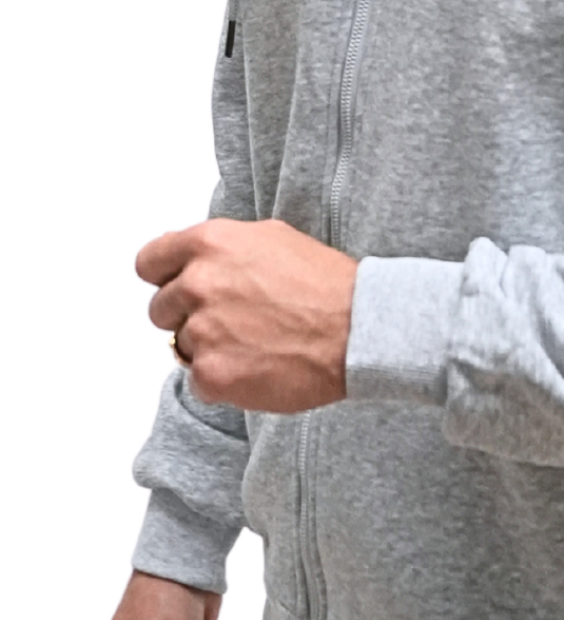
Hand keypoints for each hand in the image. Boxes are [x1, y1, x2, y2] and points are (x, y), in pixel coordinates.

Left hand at [137, 217, 356, 411]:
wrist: (358, 329)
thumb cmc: (324, 284)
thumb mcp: (271, 238)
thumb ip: (220, 249)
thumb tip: (190, 261)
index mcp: (209, 244)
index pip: (149, 262)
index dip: (165, 277)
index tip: (178, 288)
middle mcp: (197, 284)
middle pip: (160, 309)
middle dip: (190, 316)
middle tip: (234, 320)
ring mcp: (202, 331)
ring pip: (182, 346)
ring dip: (210, 348)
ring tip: (255, 343)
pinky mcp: (211, 375)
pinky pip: (198, 381)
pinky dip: (224, 379)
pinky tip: (258, 366)